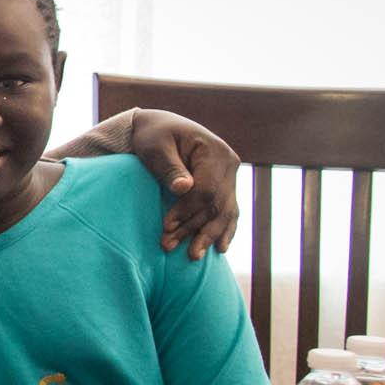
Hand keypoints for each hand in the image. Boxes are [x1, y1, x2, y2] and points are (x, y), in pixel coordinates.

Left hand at [129, 108, 240, 257]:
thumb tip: (184, 188)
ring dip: (209, 235)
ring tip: (192, 256)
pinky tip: (220, 248)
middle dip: (194, 228)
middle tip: (169, 247)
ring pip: (225, 212)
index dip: (187, 210)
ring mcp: (230, 176)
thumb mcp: (156, 147)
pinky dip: (224, 230)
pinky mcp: (225, 186)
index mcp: (215, 151)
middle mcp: (229, 164)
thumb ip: (169, 167)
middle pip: (217, 204)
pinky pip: (229, 211)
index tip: (166, 225)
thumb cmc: (154, 136)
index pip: (206, 189)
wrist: (160, 127)